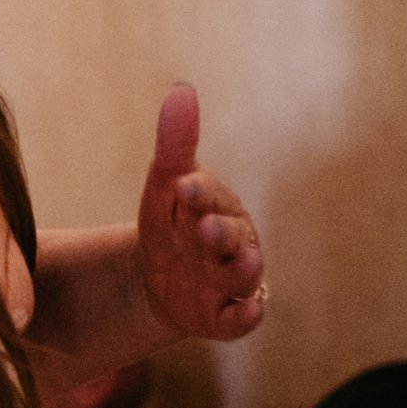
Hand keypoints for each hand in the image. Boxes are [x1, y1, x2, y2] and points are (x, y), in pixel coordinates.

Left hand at [137, 85, 265, 341]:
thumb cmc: (170, 222)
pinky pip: (240, 318)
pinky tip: (246, 313)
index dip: (197, 193)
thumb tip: (182, 88)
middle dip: (219, 232)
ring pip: (241, 276)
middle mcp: (230, 243)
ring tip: (242, 261)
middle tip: (204, 227)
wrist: (159, 279)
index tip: (181, 184)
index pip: (207, 197)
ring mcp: (230, 280)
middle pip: (229, 237)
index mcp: (215, 207)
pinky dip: (244, 316)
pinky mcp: (225, 316)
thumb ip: (175, 142)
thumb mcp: (164, 184)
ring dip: (242, 269)